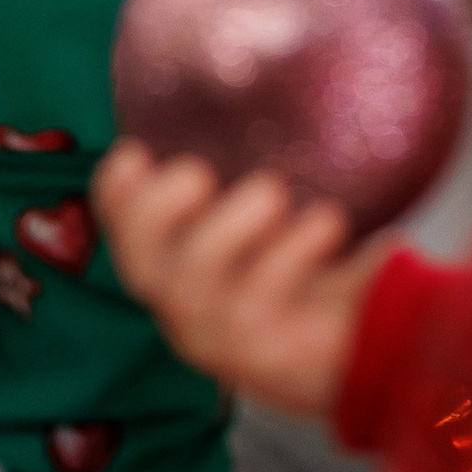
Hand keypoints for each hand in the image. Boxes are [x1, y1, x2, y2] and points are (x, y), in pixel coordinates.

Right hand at [94, 140, 388, 423]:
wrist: (356, 351)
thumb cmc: (296, 274)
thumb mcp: (256, 228)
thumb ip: (226, 189)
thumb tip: (204, 119)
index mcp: (174, 271)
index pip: (126, 236)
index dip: (115, 197)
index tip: (134, 152)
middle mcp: (185, 308)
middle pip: (141, 268)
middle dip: (155, 209)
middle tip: (199, 172)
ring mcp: (221, 337)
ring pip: (196, 281)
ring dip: (233, 221)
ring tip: (273, 193)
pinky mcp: (266, 352)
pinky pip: (264, 297)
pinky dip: (295, 246)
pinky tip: (325, 221)